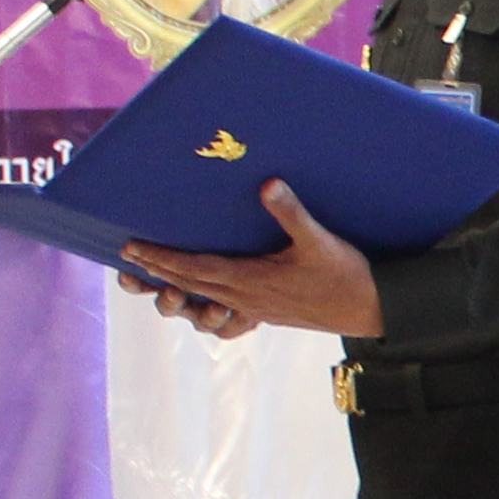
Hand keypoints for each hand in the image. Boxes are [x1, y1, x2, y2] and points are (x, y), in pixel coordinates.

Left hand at [122, 178, 381, 340]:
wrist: (369, 310)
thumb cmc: (344, 275)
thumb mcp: (318, 240)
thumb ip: (290, 212)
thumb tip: (268, 184)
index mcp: (251, 280)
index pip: (195, 269)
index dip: (162, 258)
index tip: (133, 249)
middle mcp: (246, 298)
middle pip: (191, 285)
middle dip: (159, 271)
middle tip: (129, 259)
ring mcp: (255, 309)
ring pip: (205, 298)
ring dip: (178, 286)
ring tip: (157, 274)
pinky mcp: (267, 313)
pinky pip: (225, 310)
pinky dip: (205, 301)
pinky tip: (203, 297)